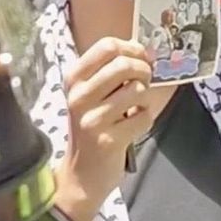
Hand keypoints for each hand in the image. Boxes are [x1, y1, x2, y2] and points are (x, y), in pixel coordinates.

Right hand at [54, 38, 153, 220]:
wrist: (82, 174)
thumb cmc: (93, 124)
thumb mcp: (94, 92)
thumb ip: (115, 68)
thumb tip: (146, 49)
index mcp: (74, 79)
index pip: (107, 46)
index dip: (131, 48)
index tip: (140, 58)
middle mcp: (78, 97)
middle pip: (123, 65)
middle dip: (143, 70)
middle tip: (144, 81)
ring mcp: (91, 120)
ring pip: (137, 90)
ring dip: (145, 97)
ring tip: (135, 106)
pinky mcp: (108, 140)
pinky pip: (143, 116)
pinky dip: (145, 118)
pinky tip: (133, 125)